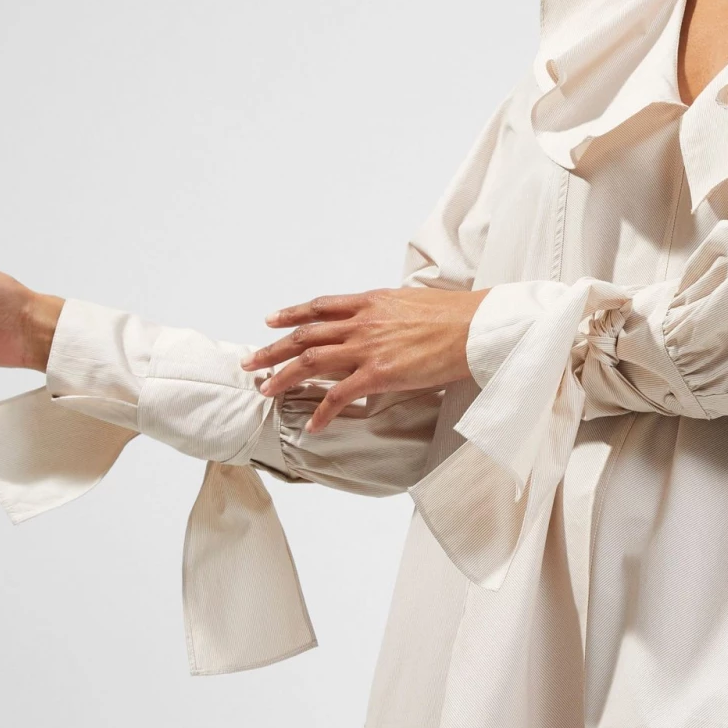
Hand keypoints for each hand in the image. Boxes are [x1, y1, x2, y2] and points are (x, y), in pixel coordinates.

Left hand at [242, 285, 488, 434]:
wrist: (477, 326)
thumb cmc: (456, 315)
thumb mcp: (414, 303)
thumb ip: (390, 313)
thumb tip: (385, 321)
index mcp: (371, 302)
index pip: (320, 306)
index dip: (291, 314)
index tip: (271, 321)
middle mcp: (362, 321)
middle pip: (306, 334)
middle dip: (273, 348)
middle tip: (251, 361)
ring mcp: (368, 347)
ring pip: (312, 361)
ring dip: (284, 376)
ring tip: (265, 390)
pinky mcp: (379, 373)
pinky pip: (340, 395)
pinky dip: (323, 411)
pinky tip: (313, 425)